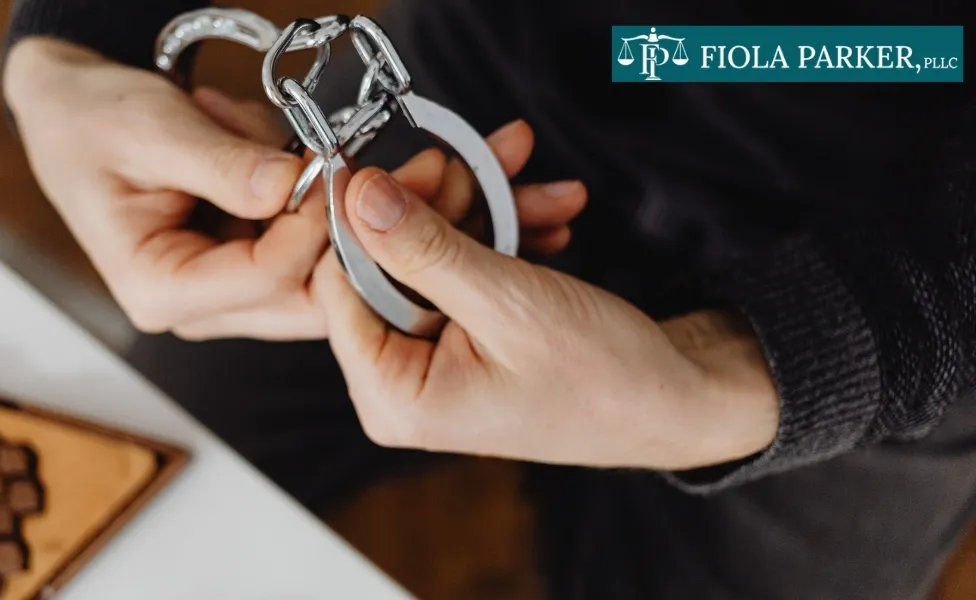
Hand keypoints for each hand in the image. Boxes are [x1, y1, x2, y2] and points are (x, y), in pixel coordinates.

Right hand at [4, 38, 586, 341]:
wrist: (72, 110)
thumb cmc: (91, 120)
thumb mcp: (144, 129)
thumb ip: (220, 161)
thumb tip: (294, 185)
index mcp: (165, 291)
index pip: (269, 274)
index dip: (323, 222)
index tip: (360, 168)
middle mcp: (211, 304)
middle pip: (322, 289)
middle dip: (397, 236)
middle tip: (468, 184)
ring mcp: (242, 285)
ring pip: (342, 273)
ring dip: (410, 230)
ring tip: (488, 183)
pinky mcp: (264, 256)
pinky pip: (335, 246)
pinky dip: (385, 218)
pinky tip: (457, 189)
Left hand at [312, 166, 779, 470]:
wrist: (679, 400)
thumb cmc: (603, 378)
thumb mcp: (506, 301)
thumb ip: (423, 247)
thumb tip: (358, 195)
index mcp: (392, 396)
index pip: (337, 286)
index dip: (371, 217)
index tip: (420, 165)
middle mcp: (401, 384)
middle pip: (385, 263)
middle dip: (444, 203)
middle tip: (489, 160)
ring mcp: (433, 360)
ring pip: (430, 255)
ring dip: (486, 210)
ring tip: (542, 183)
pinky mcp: (464, 339)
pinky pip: (463, 269)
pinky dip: (502, 236)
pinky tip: (549, 215)